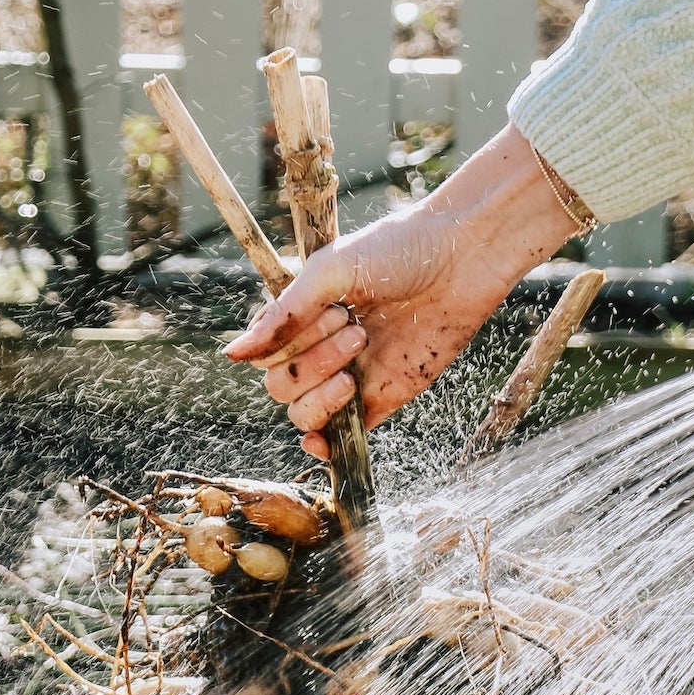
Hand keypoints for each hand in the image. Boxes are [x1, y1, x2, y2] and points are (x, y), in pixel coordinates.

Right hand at [224, 123, 579, 457]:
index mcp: (302, 317)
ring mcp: (349, 375)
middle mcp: (320, 348)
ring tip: (361, 350)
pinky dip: (324, 444)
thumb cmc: (397, 250)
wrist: (462, 257)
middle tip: (355, 326)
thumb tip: (231, 356)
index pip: (265, 354)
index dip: (289, 342)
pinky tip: (321, 440)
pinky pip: (341, 436)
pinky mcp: (382, 397)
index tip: (333, 309)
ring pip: (303, 413)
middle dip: (312, 360)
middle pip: (281, 386)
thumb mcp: (330, 272)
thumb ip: (282, 316)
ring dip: (322, 393)